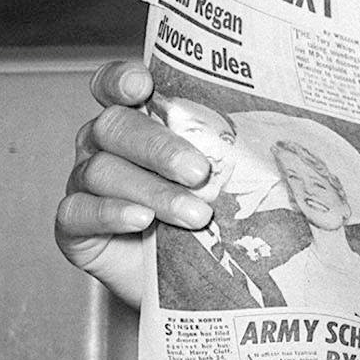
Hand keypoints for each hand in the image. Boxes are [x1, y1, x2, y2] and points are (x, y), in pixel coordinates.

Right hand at [53, 58, 213, 309]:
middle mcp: (104, 144)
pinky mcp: (74, 225)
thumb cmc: (205, 216)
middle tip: (199, 171)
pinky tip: (140, 219)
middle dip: (158, 147)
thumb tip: (285, 128)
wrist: (185, 280)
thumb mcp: (225, 175)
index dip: (122, 79)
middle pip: (115, 126)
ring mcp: (84, 182)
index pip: (115, 84)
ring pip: (102, 170)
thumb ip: (233, 146)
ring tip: (193, 214)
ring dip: (152, 190)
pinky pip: (79, 211)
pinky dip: (110, 213)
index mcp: (137, 119)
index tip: (144, 85)